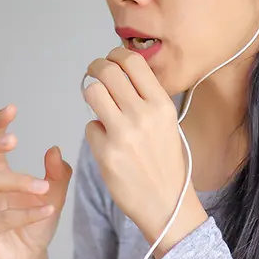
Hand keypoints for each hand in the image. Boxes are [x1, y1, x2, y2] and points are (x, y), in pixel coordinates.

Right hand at [0, 105, 71, 258]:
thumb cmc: (33, 223)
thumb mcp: (53, 195)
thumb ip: (56, 174)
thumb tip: (55, 150)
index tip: (12, 109)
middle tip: (14, 140)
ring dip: (17, 182)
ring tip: (43, 187)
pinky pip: (1, 217)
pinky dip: (25, 213)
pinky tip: (47, 209)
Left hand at [82, 48, 206, 254]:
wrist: (168, 203)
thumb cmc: (167, 163)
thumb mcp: (167, 123)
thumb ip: (147, 99)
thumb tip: (122, 73)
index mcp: (162, 105)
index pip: (133, 62)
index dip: (116, 55)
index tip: (110, 60)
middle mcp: (143, 115)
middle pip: (107, 71)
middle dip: (95, 67)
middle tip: (94, 72)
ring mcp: (123, 134)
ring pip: (92, 92)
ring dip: (92, 94)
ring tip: (98, 105)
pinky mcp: (106, 153)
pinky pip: (90, 127)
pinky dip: (95, 132)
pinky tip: (108, 144)